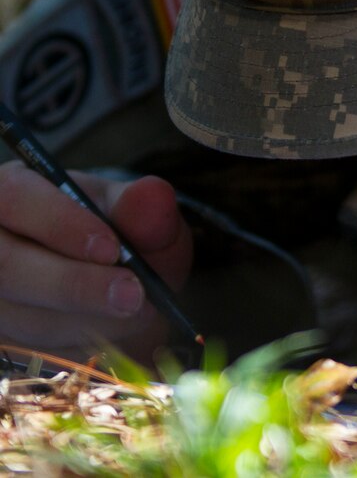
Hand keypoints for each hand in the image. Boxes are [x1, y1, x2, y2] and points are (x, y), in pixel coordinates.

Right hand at [0, 164, 191, 364]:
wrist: (116, 284)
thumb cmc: (119, 235)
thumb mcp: (135, 214)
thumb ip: (143, 207)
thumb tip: (154, 194)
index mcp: (11, 192)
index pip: (16, 198)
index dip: (61, 224)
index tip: (111, 249)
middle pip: (6, 265)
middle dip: (74, 285)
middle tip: (131, 296)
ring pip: (21, 317)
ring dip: (87, 321)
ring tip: (136, 310)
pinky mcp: (3, 334)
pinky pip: (34, 351)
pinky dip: (82, 344)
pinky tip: (113, 330)